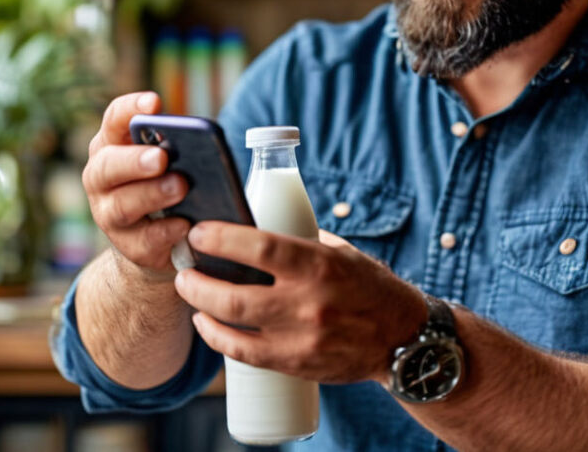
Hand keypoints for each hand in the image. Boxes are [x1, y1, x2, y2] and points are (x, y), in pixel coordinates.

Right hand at [81, 92, 189, 277]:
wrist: (156, 242)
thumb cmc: (165, 186)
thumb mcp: (169, 162)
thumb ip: (178, 150)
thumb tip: (203, 145)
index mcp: (111, 146)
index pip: (113, 120)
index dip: (130, 109)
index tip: (155, 103)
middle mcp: (101, 179)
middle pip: (108, 165)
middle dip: (135, 160)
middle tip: (162, 157)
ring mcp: (109, 214)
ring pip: (123, 205)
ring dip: (152, 194)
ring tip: (180, 187)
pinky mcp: (128, 246)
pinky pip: (144, 240)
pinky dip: (165, 232)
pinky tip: (184, 225)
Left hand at [173, 221, 427, 383]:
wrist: (403, 339)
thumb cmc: (369, 287)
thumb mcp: (341, 253)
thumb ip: (301, 241)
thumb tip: (254, 222)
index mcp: (319, 266)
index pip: (259, 248)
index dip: (222, 239)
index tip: (199, 232)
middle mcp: (309, 303)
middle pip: (236, 294)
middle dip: (198, 280)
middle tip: (184, 266)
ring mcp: (302, 338)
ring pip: (234, 326)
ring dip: (201, 307)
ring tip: (189, 290)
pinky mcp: (297, 364)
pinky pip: (245, 354)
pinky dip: (219, 338)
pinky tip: (206, 324)